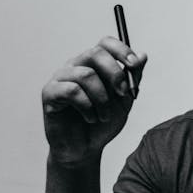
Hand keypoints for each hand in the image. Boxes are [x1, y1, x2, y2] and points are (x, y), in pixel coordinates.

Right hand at [41, 37, 146, 166]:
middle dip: (115, 74)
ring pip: (86, 74)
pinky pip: (71, 90)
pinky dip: (87, 106)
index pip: (105, 43)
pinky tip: (90, 118)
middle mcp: (76, 66)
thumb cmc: (102, 123)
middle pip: (95, 53)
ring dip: (102, 98)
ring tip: (104, 115)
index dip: (121, 50)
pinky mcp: (50, 93)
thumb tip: (143, 55)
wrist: (85, 149)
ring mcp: (61, 78)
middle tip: (123, 94)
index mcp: (94, 64)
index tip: (134, 65)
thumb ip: (132, 78)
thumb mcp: (124, 100)